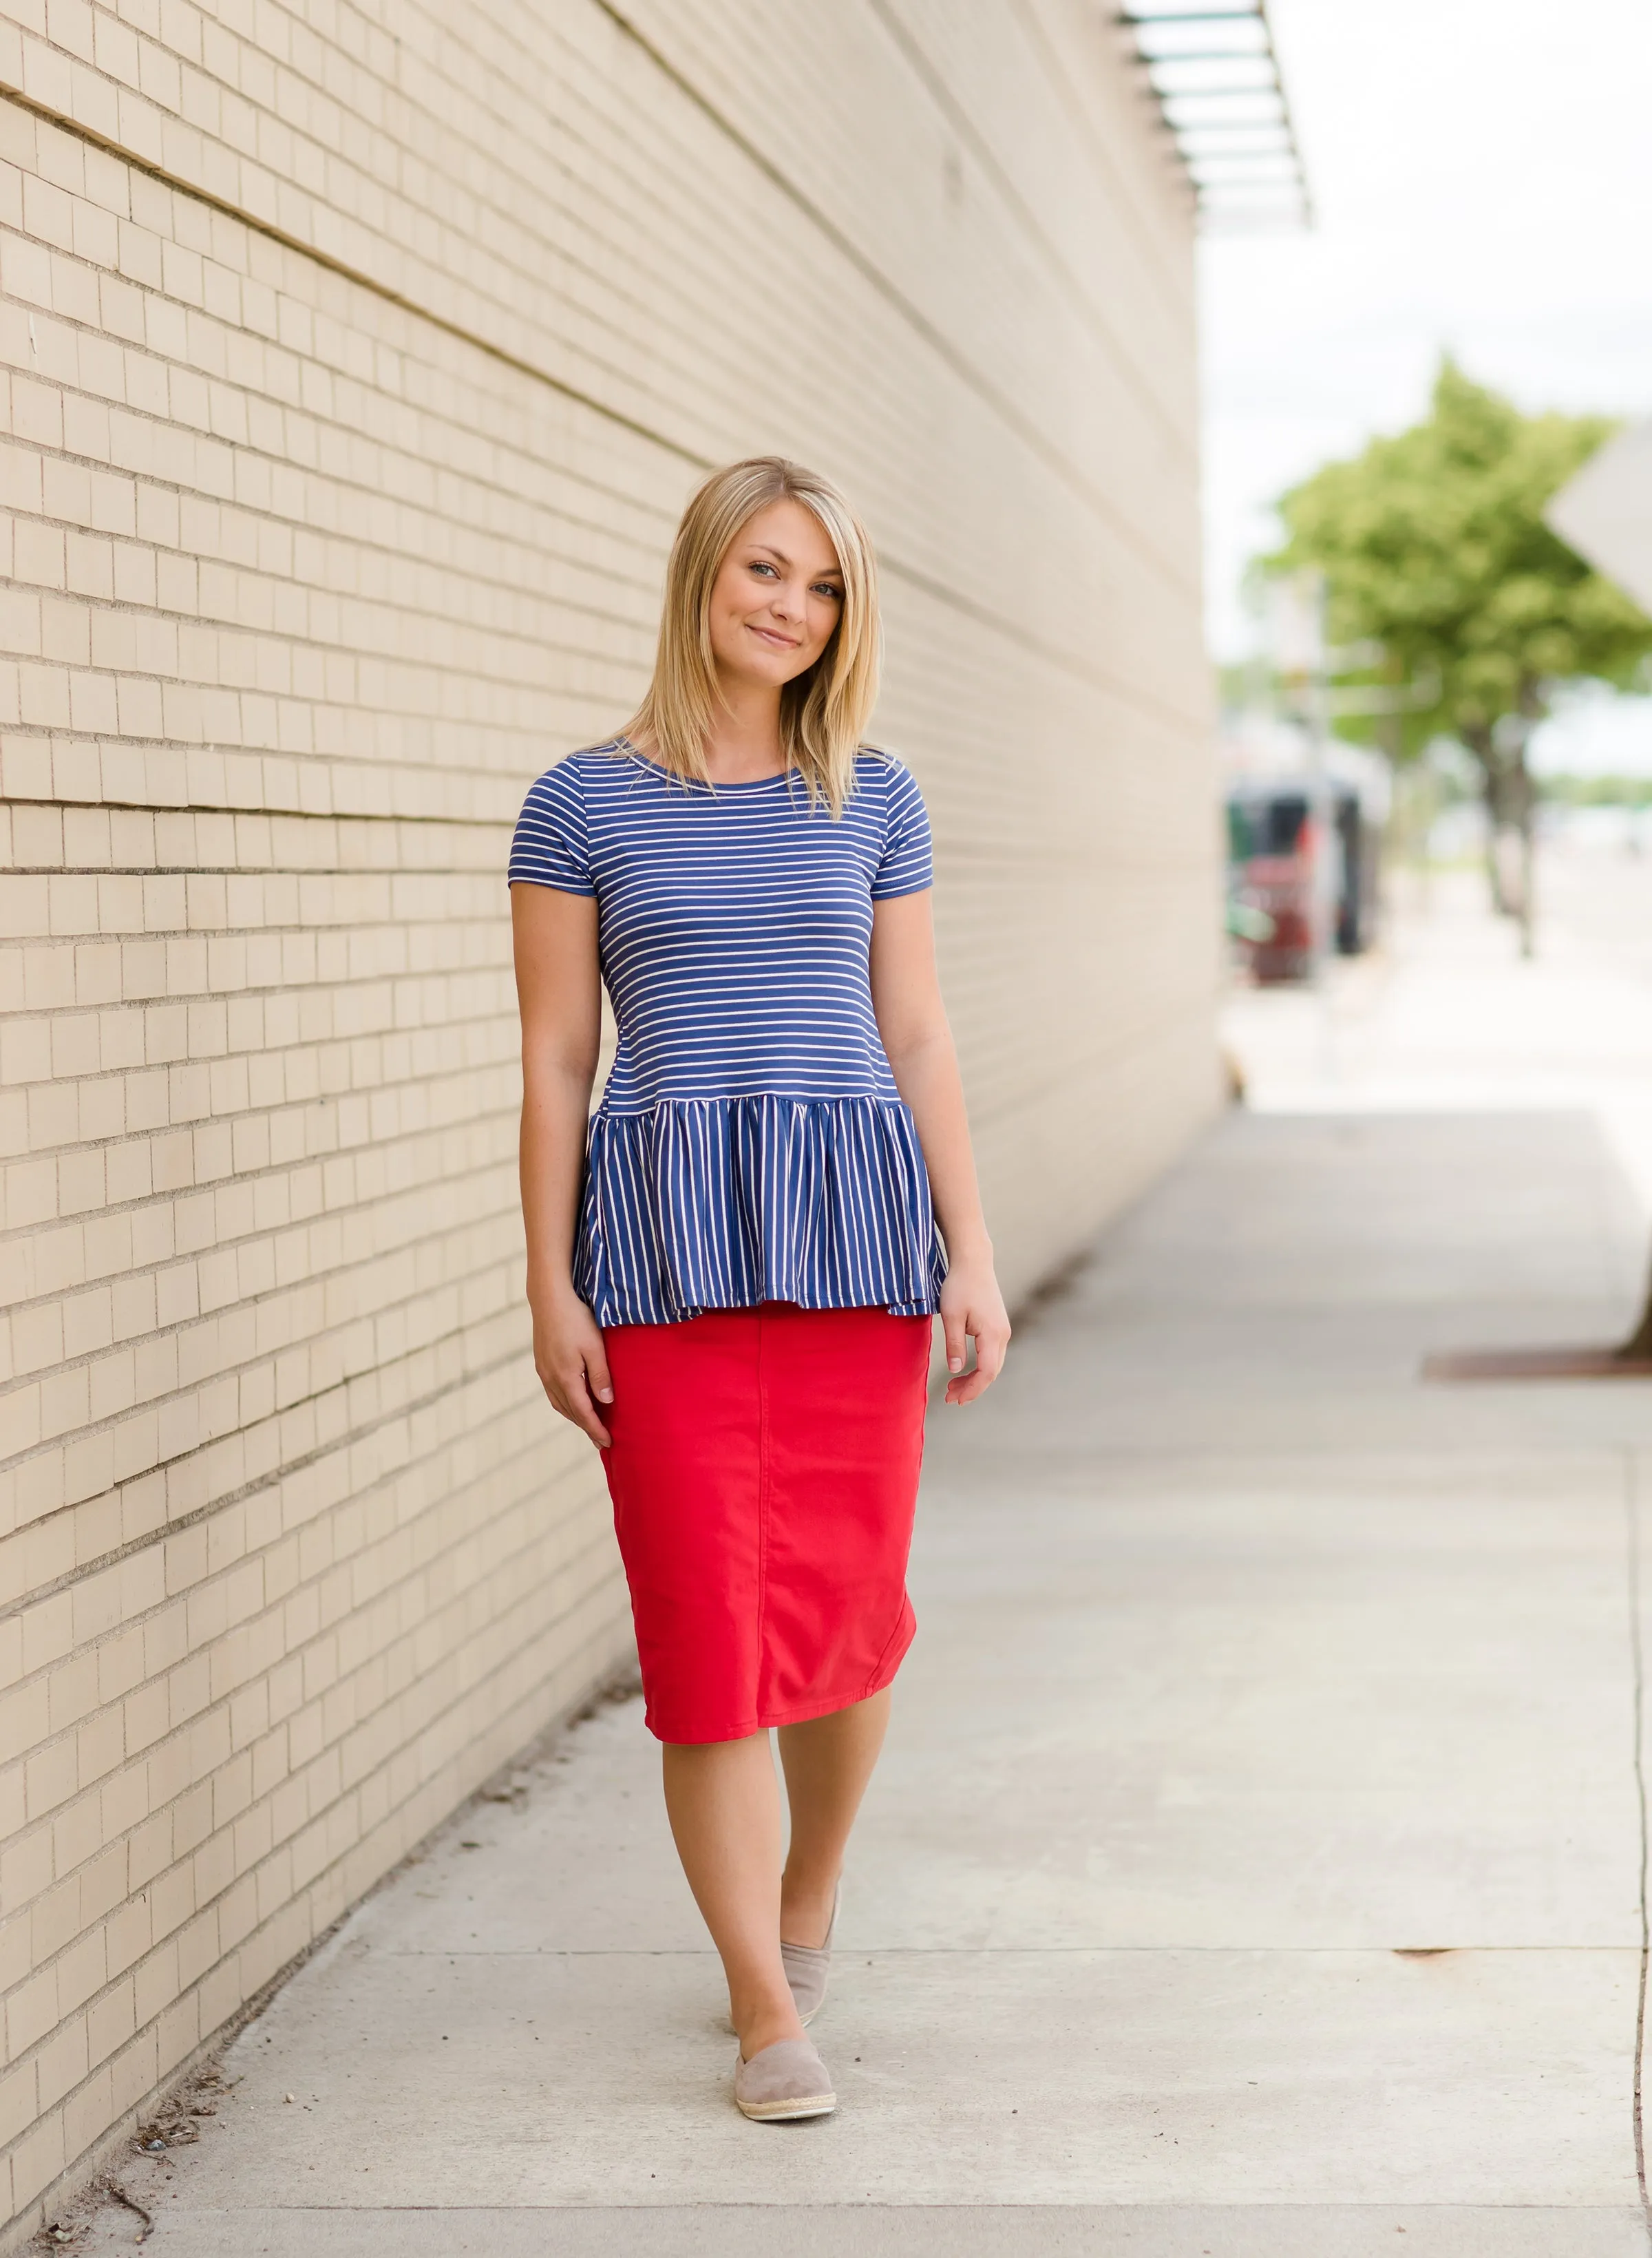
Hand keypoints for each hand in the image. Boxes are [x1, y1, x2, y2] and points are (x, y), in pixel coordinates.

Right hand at [529, 1280, 613, 1446]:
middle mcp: (551, 1379)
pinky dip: (565, 1403)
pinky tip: (573, 1400)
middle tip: (600, 1440)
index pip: (583, 1413)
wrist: (549, 1298)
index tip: (607, 1443)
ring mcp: (544, 1371)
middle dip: (586, 1427)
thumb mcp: (595, 1347)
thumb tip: (606, 1401)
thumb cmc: (576, 1319)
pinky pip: (553, 1392)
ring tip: (588, 1423)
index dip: (596, 1429)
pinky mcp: (541, 1362)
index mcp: (566, 1378)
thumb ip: (600, 1376)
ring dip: (574, 1416)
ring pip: (559, 1403)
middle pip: (570, 1412)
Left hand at [939, 1255, 1009, 1406]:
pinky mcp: (998, 1326)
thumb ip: (955, 1344)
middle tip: (949, 1398)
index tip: (955, 1399)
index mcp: (993, 1334)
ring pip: (992, 1364)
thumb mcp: (951, 1316)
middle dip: (972, 1388)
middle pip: (991, 1372)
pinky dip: (979, 1366)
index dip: (972, 1389)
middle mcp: (1002, 1335)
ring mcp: (1002, 1330)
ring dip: (975, 1378)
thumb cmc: (960, 1286)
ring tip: (953, 1388)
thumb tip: (956, 1370)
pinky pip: (991, 1354)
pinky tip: (964, 1370)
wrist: (973, 1262)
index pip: (986, 1372)